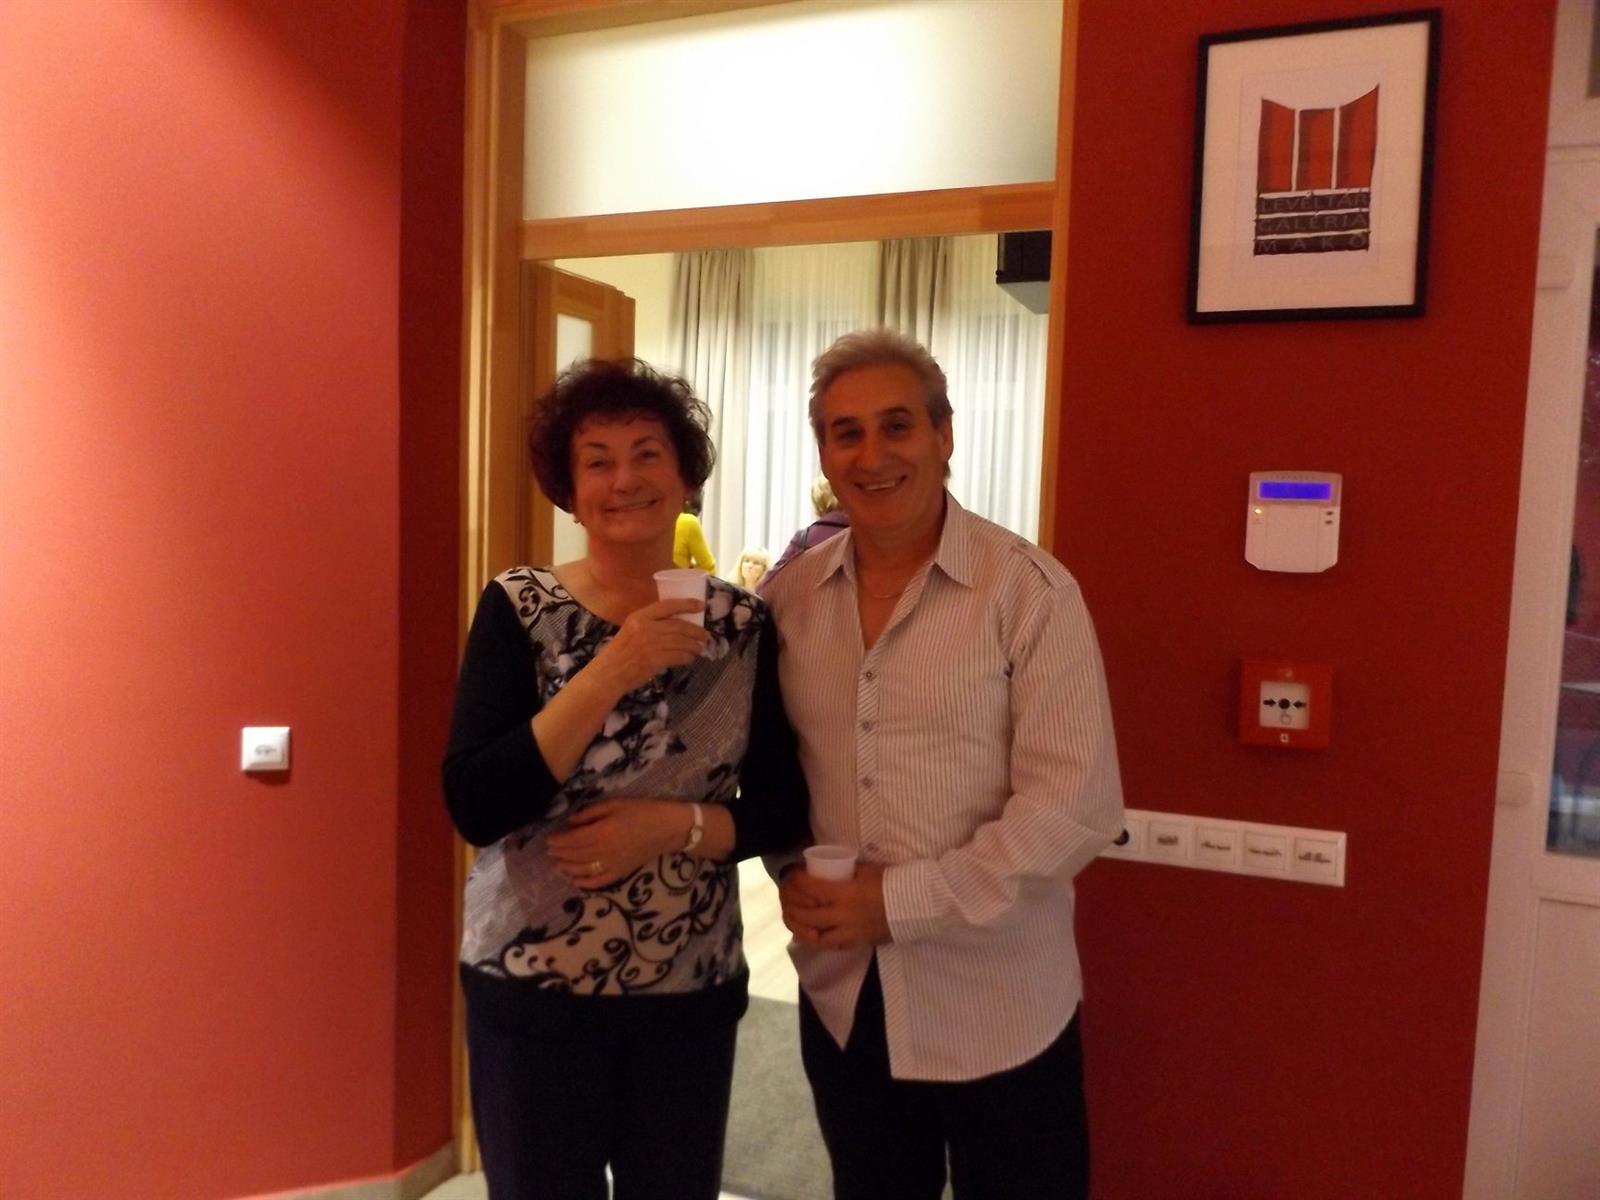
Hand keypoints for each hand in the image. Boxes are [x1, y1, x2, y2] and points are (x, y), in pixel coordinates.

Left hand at [547, 798, 690, 888]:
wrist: (669, 828)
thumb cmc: (643, 811)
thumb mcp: (616, 804)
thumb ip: (591, 813)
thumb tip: (571, 821)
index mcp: (601, 832)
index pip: (572, 840)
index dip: (558, 841)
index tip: (549, 839)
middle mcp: (603, 851)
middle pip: (574, 855)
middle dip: (559, 853)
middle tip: (549, 850)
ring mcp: (612, 865)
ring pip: (582, 870)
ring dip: (566, 867)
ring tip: (557, 862)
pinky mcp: (621, 872)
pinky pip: (598, 881)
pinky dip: (584, 883)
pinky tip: (575, 880)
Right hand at [589, 599, 709, 694]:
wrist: (608, 673)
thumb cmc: (618, 652)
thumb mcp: (630, 630)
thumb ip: (648, 624)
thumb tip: (673, 623)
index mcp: (639, 616)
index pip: (668, 605)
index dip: (687, 604)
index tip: (701, 605)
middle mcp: (646, 627)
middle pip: (679, 625)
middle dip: (696, 630)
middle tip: (706, 635)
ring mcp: (651, 644)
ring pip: (682, 642)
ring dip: (694, 645)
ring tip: (700, 648)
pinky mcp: (655, 660)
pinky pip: (678, 656)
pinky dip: (687, 658)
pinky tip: (689, 659)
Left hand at [778, 861, 890, 948]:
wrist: (915, 906)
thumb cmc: (891, 883)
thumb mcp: (865, 869)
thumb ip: (845, 870)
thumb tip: (827, 867)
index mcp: (843, 893)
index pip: (809, 888)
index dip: (794, 882)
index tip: (790, 875)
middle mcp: (841, 915)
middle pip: (805, 915)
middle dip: (789, 904)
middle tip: (785, 895)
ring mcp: (847, 933)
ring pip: (813, 937)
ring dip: (797, 927)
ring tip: (791, 917)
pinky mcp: (855, 943)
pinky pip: (830, 946)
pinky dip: (815, 940)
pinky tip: (808, 933)